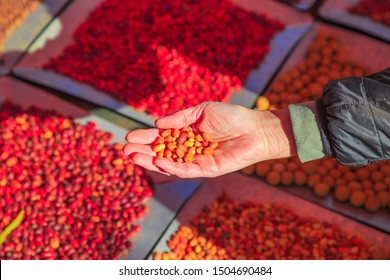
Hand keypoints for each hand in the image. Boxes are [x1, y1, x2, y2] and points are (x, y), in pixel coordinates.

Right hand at [122, 102, 295, 177]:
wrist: (254, 128)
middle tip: (123, 151)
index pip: (160, 138)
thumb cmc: (230, 116)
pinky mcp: (206, 170)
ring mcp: (196, 161)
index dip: (144, 138)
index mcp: (186, 134)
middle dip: (142, 152)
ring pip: (169, 163)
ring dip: (150, 161)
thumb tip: (157, 124)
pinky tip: (158, 162)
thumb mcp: (201, 111)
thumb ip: (180, 118)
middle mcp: (188, 149)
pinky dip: (172, 167)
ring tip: (133, 158)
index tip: (128, 137)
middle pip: (160, 152)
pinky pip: (186, 170)